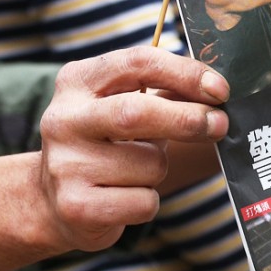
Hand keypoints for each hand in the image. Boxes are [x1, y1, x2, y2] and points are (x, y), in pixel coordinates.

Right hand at [38, 48, 228, 252]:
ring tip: (137, 171)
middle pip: (136, 112)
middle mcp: (64, 119)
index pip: (137, 63)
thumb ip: (164, 93)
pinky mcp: (76, 206)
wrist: (51, 202)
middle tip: (219, 124)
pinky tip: (124, 198)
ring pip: (150, 164)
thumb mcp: (123, 106)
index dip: (185, 74)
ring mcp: (66, 164)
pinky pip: (143, 202)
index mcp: (77, 81)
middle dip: (187, 118)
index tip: (219, 89)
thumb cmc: (104, 145)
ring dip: (160, 169)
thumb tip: (216, 91)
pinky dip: (148, 201)